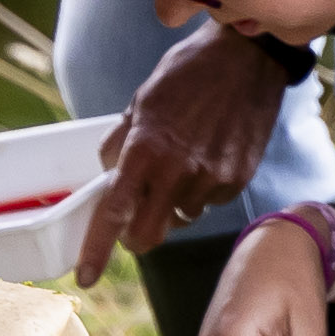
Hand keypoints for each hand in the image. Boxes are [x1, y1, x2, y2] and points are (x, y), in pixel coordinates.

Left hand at [76, 16, 292, 281]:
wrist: (247, 58)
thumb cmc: (188, 73)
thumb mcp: (141, 100)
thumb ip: (120, 143)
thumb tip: (109, 176)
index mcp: (145, 149)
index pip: (113, 213)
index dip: (97, 250)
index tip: (87, 277)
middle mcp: (177, 171)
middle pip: (147, 236)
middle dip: (136, 235)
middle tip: (134, 218)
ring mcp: (211, 179)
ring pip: (180, 220)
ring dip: (172, 206)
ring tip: (182, 163)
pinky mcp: (237, 180)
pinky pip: (208, 204)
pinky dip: (201, 192)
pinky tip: (207, 157)